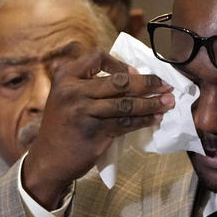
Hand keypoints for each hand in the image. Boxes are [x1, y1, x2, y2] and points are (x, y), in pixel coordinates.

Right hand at [22, 50, 173, 207]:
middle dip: (147, 82)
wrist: (49, 159)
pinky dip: (144, 120)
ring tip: (168, 102)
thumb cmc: (63, 125)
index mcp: (66, 77)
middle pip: (119, 82)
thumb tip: (130, 75)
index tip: (135, 72)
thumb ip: (87, 84)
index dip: (120, 63)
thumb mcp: (65, 96)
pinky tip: (155, 118)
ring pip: (126, 104)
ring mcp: (84, 112)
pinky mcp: (95, 132)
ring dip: (151, 103)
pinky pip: (125, 123)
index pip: (98, 58)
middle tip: (166, 84)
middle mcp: (73, 91)